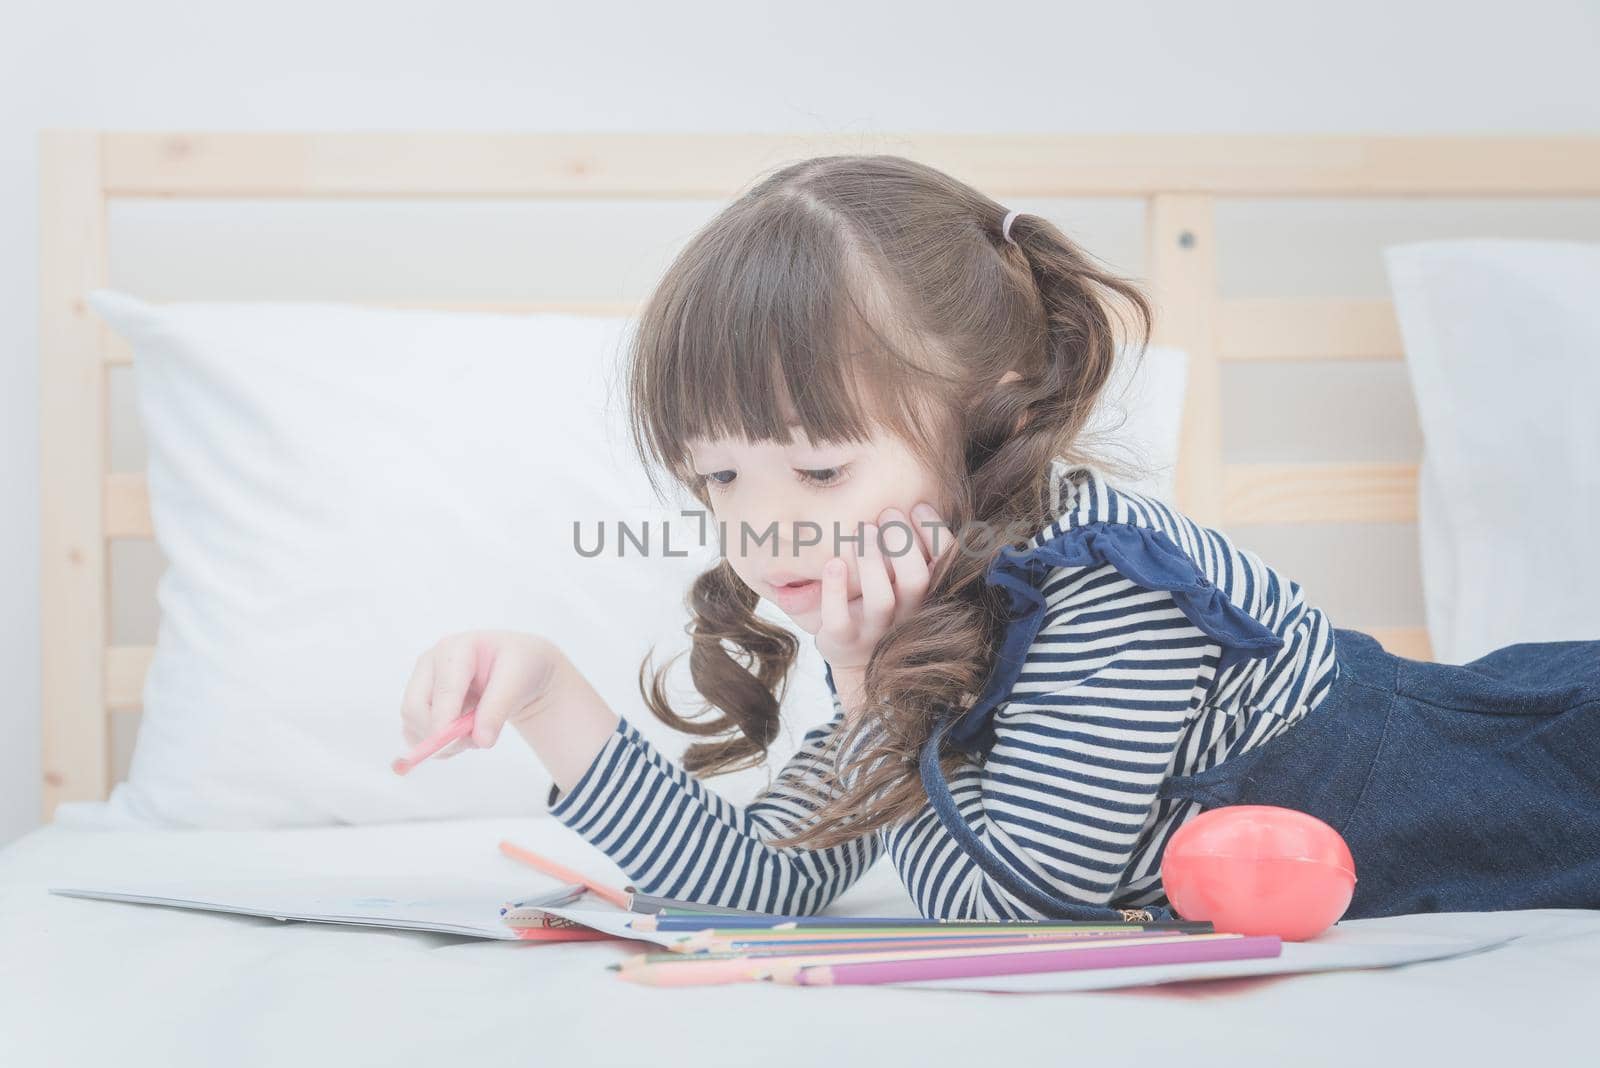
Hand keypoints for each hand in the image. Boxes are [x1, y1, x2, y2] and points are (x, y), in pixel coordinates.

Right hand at [399, 630, 564, 756]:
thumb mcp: (518, 679)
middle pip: (414, 708)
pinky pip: (415, 733)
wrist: (517, 667)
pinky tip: (462, 735)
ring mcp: (421, 682)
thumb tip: (481, 740)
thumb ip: (498, 708)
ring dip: (442, 741)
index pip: (443, 691)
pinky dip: (437, 744)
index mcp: (454, 649)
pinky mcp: (419, 702)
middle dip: (440, 734)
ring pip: (413, 724)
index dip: (447, 722)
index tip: (461, 743)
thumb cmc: (518, 664)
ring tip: (476, 732)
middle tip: (472, 743)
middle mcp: (430, 663)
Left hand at [816, 502, 951, 672]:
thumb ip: (908, 546)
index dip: (935, 533)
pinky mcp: (844, 640)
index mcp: (925, 593)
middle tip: (886, 514)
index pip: (945, 563)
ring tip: (862, 531)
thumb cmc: (878, 598)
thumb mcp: (898, 576)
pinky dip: (835, 591)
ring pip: (882, 599)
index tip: (917, 505)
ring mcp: (876, 630)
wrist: (854, 652)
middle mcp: (907, 613)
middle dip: (903, 543)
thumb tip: (906, 495)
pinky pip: (839, 620)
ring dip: (872, 562)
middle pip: (917, 579)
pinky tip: (833, 564)